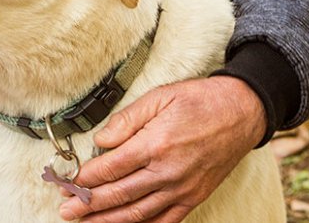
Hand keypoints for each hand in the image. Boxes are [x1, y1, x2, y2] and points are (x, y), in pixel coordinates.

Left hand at [58, 76, 265, 221]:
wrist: (242, 112)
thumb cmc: (200, 101)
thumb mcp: (159, 97)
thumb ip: (126, 120)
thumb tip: (100, 140)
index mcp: (155, 145)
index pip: (110, 168)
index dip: (85, 179)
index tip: (67, 183)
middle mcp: (167, 172)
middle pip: (119, 194)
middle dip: (88, 204)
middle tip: (66, 210)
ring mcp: (182, 188)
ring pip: (138, 213)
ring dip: (108, 220)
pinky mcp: (194, 196)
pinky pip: (165, 220)